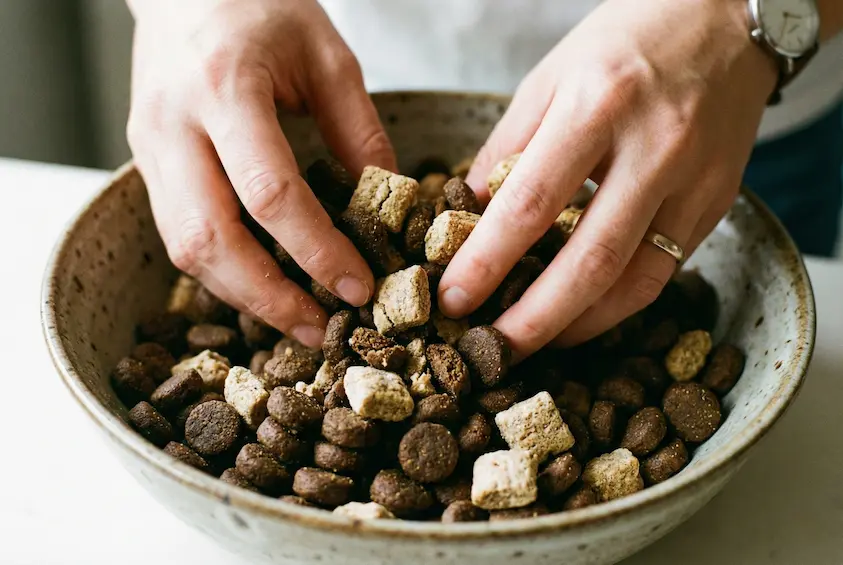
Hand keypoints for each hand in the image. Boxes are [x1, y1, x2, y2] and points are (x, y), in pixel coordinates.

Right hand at [126, 0, 394, 347]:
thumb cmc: (260, 4)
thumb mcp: (328, 55)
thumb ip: (359, 130)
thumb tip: (390, 203)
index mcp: (225, 88)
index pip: (269, 194)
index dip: (316, 251)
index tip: (359, 287)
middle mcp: (173, 125)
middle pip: (210, 239)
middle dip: (268, 298)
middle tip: (320, 329)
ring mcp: (149, 145)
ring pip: (185, 247)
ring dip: (241, 295)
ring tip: (296, 319)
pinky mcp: (145, 161)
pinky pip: (178, 233)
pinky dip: (222, 269)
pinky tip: (262, 284)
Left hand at [438, 0, 776, 357]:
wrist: (728, 17)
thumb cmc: (628, 39)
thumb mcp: (551, 76)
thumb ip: (507, 145)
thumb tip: (468, 209)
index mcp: (597, 105)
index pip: (530, 204)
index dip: (487, 262)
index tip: (454, 298)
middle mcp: (652, 148)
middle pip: (589, 261)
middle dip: (533, 319)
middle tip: (492, 351)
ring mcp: (693, 180)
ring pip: (634, 280)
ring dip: (579, 324)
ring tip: (534, 342)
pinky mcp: (717, 201)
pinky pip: (663, 271)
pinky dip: (618, 304)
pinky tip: (583, 314)